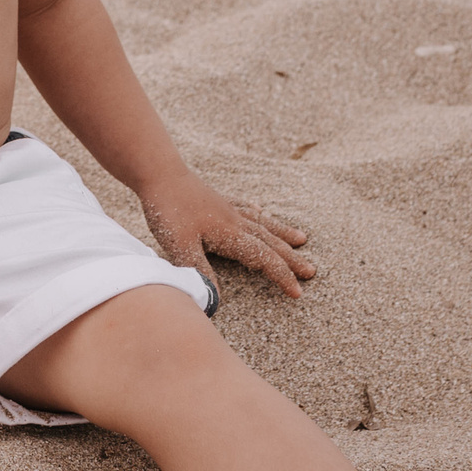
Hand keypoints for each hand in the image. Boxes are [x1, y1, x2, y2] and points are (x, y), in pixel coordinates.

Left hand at [139, 173, 314, 298]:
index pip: (264, 260)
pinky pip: (244, 206)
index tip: (298, 293)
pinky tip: (259, 209)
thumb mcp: (180, 246)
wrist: (160, 173)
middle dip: (291, 259)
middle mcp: (236, 221)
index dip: (282, 277)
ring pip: (263, 224)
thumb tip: (215, 297)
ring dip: (282, 233)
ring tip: (302, 239)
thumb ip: (198, 271)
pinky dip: (256, 212)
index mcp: (231, 235)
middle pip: (270, 243)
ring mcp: (227, 208)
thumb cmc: (168, 210)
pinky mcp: (216, 199)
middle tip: (312, 271)